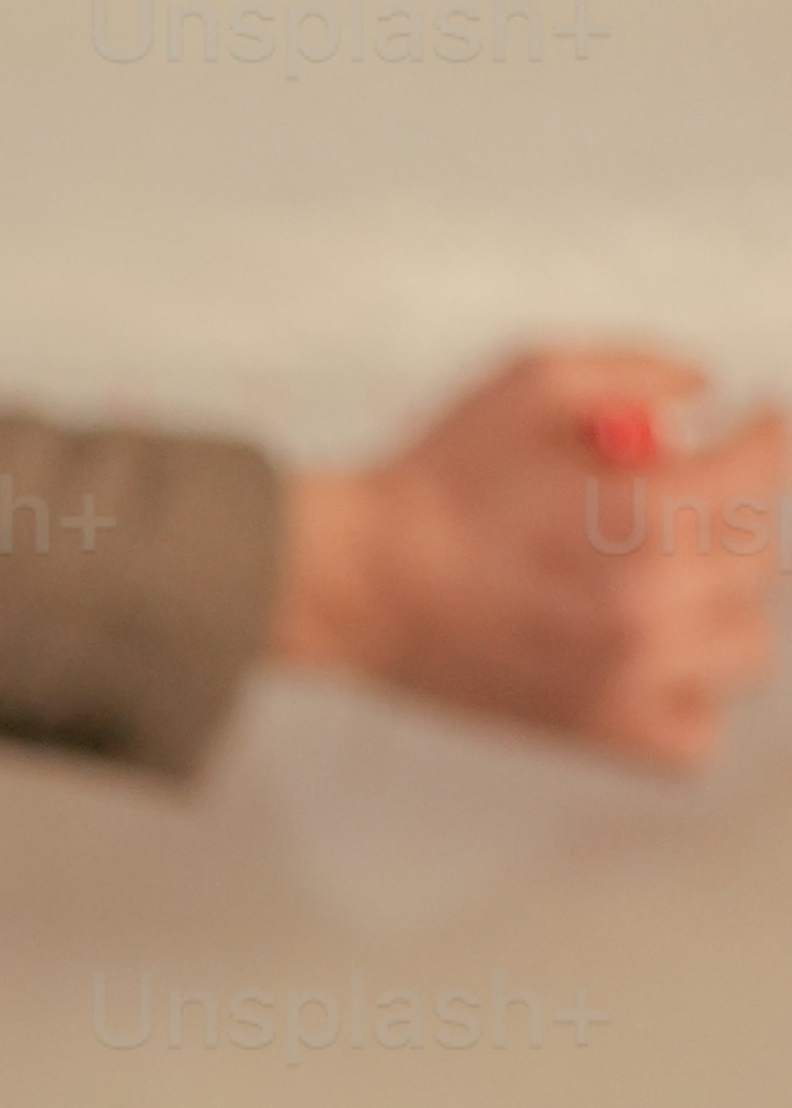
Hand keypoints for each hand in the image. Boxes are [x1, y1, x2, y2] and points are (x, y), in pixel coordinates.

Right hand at [273, 349, 780, 768]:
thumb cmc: (435, 484)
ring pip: (745, 644)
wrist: (357, 580)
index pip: (769, 469)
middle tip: (672, 499)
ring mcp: (629, 673)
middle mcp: (653, 602)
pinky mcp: (595, 725)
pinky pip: (694, 738)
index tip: (754, 426)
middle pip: (759, 556)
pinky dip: (691, 702)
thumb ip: (637, 369)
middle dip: (726, 513)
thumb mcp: (532, 381)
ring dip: (720, 605)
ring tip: (669, 581)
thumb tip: (703, 389)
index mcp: (647, 514)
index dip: (766, 434)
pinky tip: (656, 659)